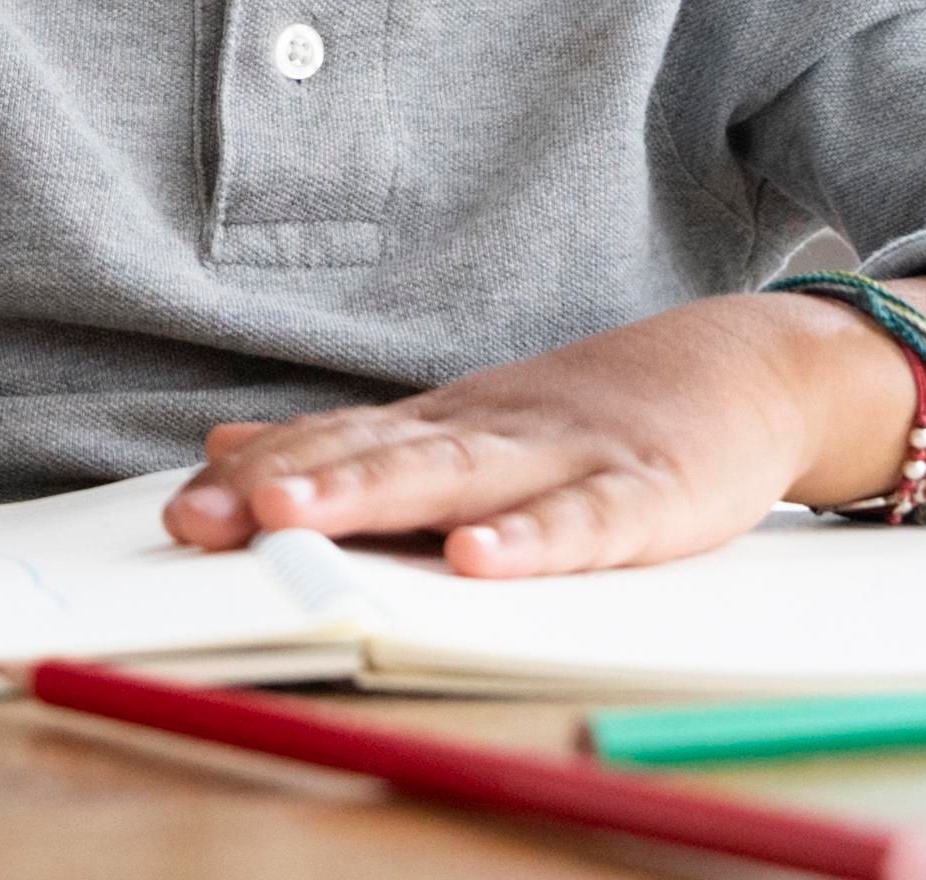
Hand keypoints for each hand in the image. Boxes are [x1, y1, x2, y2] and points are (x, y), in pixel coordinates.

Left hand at [160, 295, 915, 577]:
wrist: (744, 368)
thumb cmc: (592, 415)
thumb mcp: (463, 426)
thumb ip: (353, 444)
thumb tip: (228, 448)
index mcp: (446, 428)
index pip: (338, 446)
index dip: (259, 478)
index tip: (181, 511)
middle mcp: (490, 434)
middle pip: (377, 458)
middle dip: (287, 484)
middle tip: (206, 513)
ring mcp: (566, 457)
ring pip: (459, 479)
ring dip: (371, 495)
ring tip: (295, 516)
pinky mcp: (645, 492)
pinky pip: (584, 520)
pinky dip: (533, 540)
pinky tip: (481, 558)